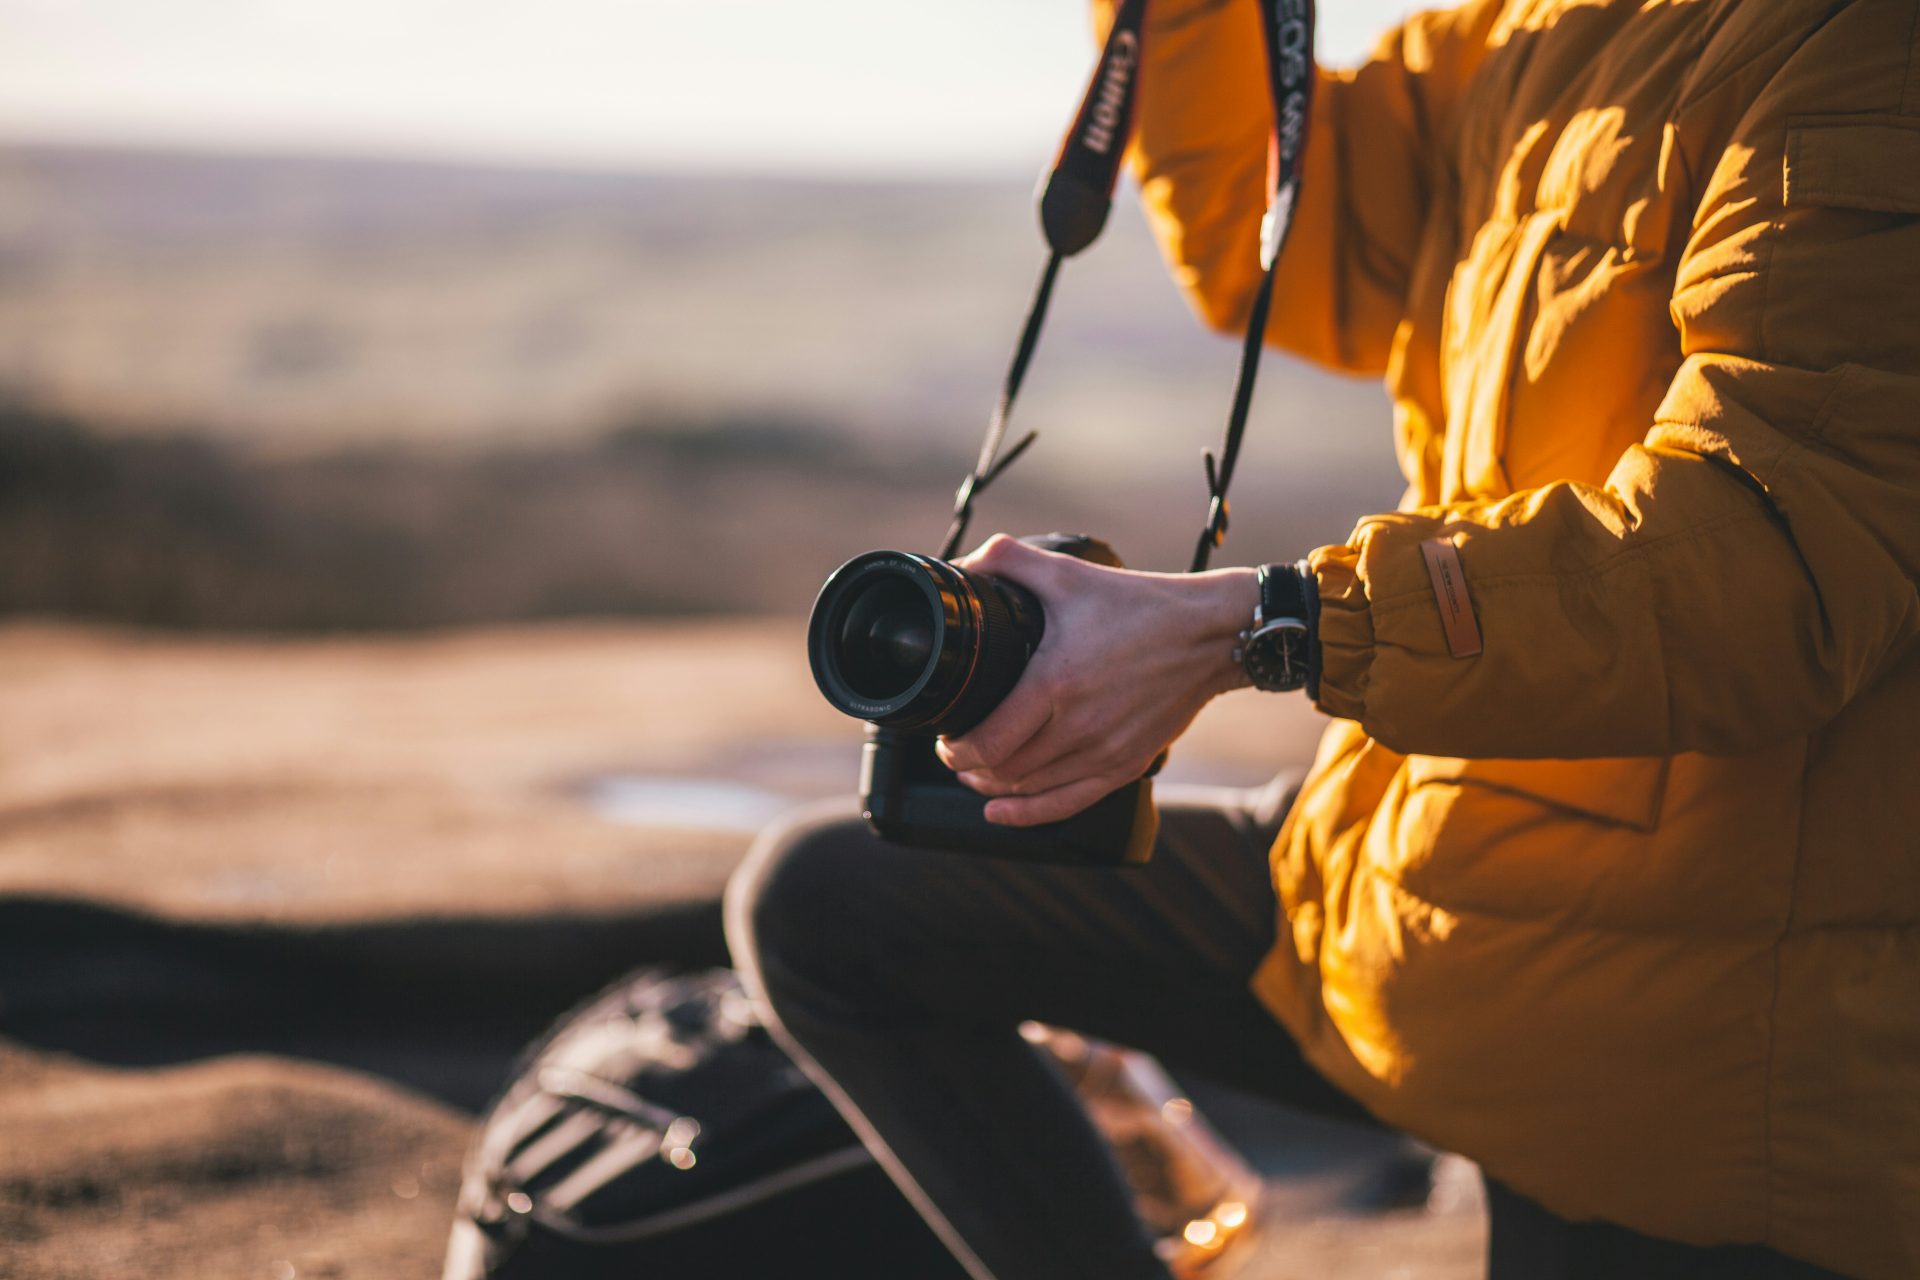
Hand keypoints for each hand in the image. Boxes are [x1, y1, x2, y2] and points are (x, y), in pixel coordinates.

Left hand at [934, 534, 1257, 826]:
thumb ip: (1008, 560)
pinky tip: (1004, 811)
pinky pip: (1067, 804)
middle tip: (955, 751)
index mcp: (1054, 683)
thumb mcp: (1068, 574)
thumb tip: (963, 563)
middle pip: (1003, 771)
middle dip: (968, 766)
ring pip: (1030, 791)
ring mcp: (1103, 752)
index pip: (987, 741)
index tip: (944, 738)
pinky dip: (1029, 813)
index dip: (954, 748)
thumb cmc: (1140, 605)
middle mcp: (1078, 726)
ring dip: (993, 787)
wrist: (1208, 634)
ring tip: (976, 772)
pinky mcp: (1125, 766)